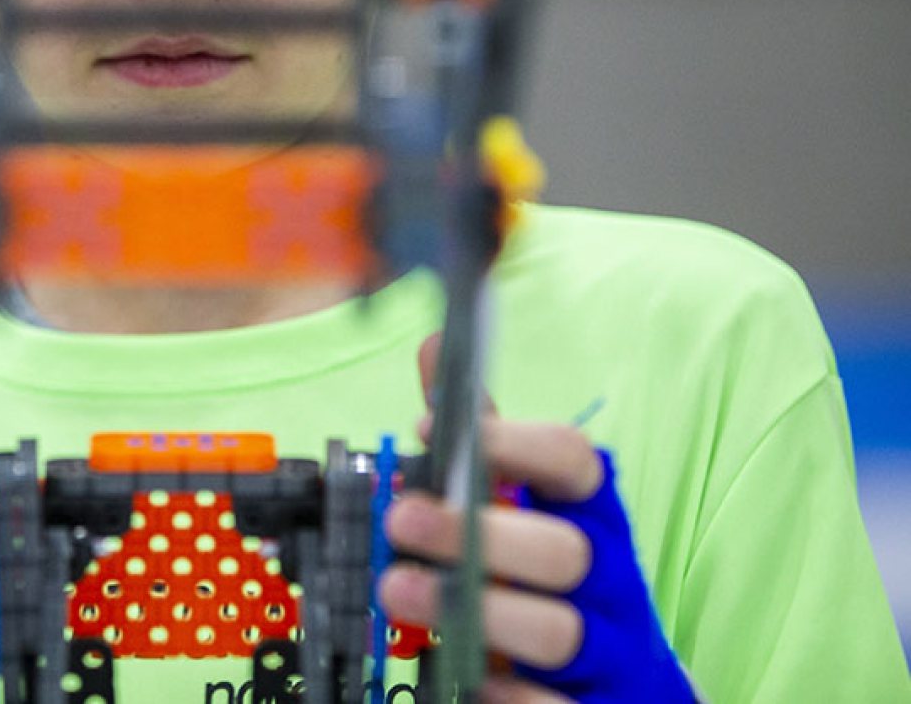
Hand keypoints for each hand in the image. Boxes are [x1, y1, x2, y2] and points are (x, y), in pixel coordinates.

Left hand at [379, 333, 596, 702]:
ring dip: (474, 610)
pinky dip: (509, 696)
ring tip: (399, 592)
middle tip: (400, 523)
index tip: (432, 432)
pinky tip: (465, 677)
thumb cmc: (548, 576)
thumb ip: (477, 438)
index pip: (573, 460)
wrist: (616, 685)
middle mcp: (608, 576)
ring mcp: (610, 649)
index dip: (508, 441)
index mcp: (589, 512)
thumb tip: (434, 346)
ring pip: (558, 630)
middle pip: (562, 549)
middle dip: (475, 534)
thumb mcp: (516, 502)